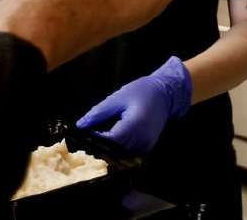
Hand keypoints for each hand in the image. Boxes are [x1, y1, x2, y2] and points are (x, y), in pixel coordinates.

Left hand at [76, 56, 191, 153]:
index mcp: (133, 125)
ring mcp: (145, 146)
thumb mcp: (117, 98)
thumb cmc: (141, 92)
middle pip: (114, 151)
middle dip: (99, 146)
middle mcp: (141, 139)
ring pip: (120, 155)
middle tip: (87, 139)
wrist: (165, 95)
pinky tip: (112, 141)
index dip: (94, 140)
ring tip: (98, 139)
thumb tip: (80, 125)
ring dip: (108, 150)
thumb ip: (98, 113)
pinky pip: (128, 154)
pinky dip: (118, 150)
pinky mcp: (147, 148)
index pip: (108, 140)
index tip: (83, 135)